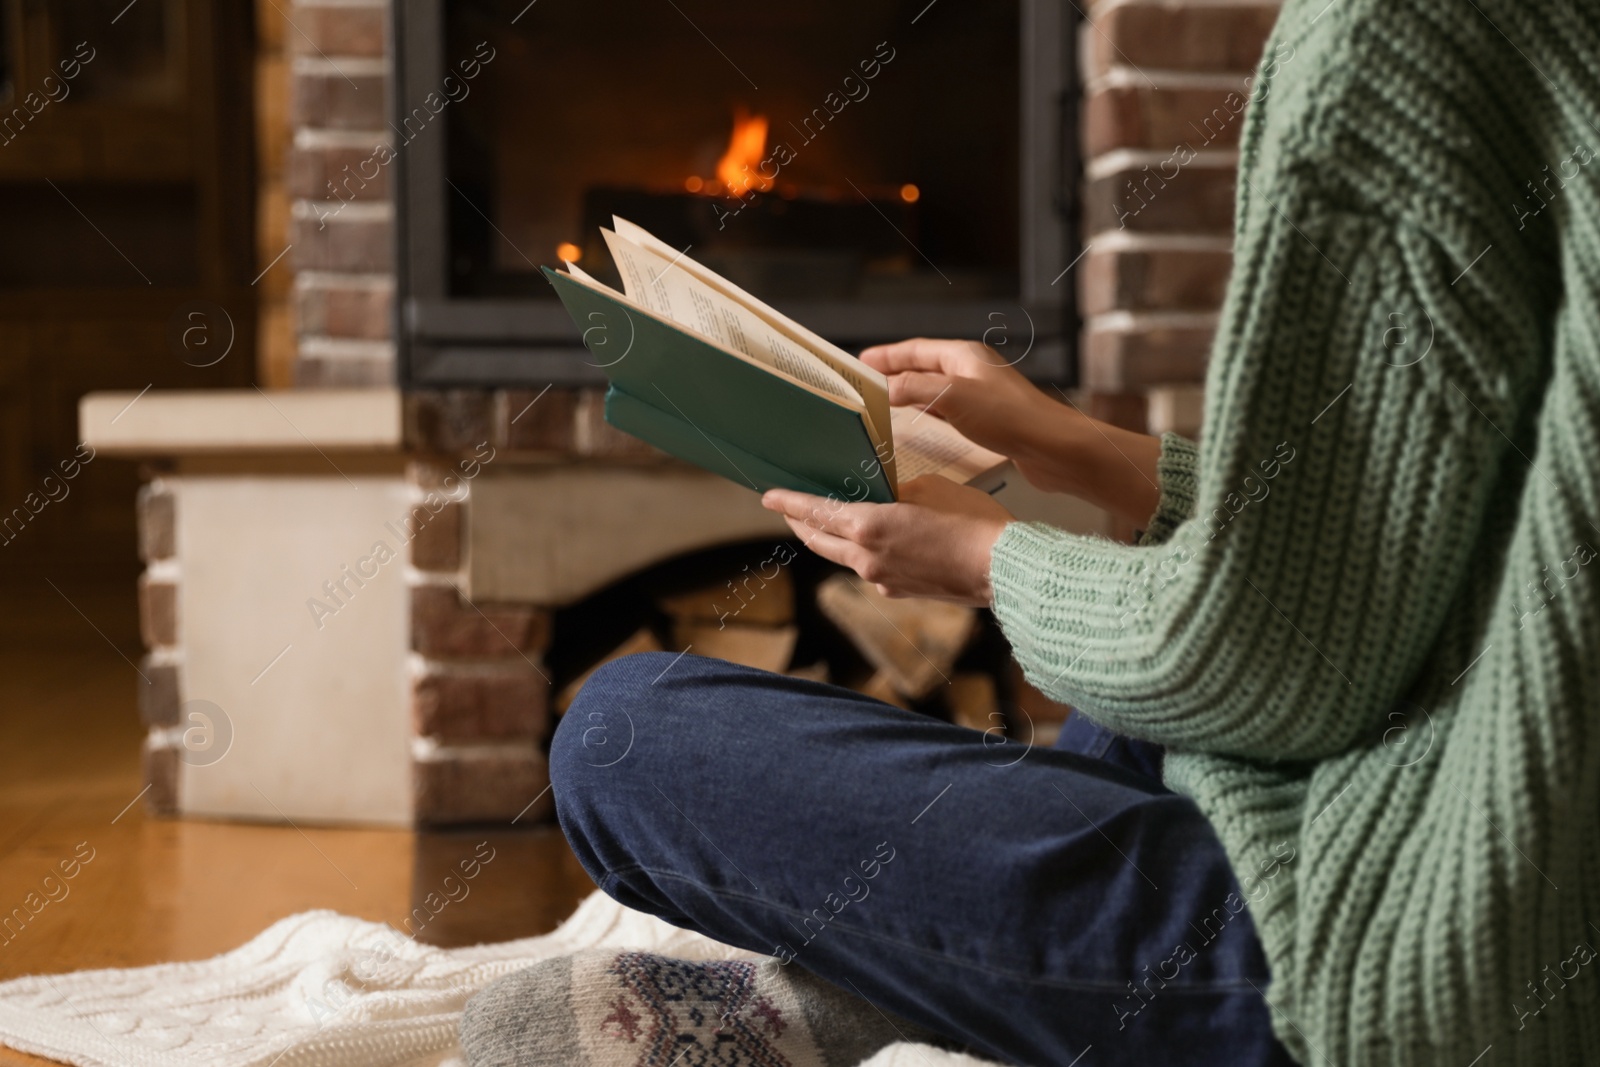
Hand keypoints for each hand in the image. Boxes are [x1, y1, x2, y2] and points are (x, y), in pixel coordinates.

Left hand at [761, 475, 1012, 605]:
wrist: (1001, 568)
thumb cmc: (971, 522)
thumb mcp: (928, 489)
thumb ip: (896, 493)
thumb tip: (886, 498)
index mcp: (868, 527)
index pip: (816, 512)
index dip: (788, 502)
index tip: (768, 496)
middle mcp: (866, 558)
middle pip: (819, 540)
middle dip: (800, 522)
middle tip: (787, 508)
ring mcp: (881, 579)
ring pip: (844, 556)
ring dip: (831, 539)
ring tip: (827, 521)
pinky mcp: (899, 591)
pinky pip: (871, 568)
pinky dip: (864, 553)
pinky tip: (875, 541)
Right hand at [860, 337, 1063, 487]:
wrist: (1054, 448)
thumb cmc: (1010, 417)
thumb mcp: (952, 397)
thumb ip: (914, 389)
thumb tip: (884, 388)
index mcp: (965, 356)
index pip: (917, 350)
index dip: (887, 355)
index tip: (862, 361)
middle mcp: (973, 371)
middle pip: (925, 368)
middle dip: (896, 373)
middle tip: (868, 382)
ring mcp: (982, 395)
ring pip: (936, 390)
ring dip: (910, 393)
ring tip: (886, 401)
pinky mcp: (989, 420)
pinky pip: (949, 411)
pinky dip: (928, 413)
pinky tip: (920, 423)